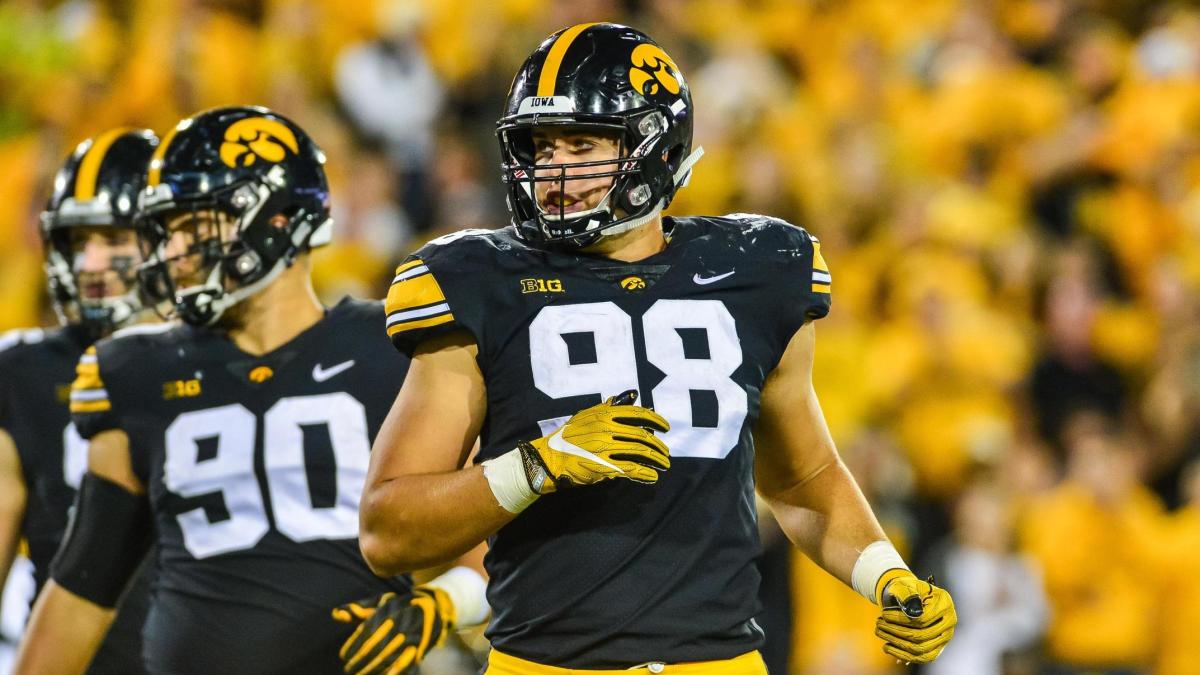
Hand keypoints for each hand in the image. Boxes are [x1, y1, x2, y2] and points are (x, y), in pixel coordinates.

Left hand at [332, 587, 453, 674]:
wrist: (435, 606)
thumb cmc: (400, 606)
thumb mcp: (380, 603)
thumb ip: (358, 610)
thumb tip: (335, 614)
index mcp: (387, 612)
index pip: (366, 632)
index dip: (353, 645)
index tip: (343, 656)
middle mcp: (398, 623)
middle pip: (375, 647)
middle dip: (359, 661)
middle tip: (349, 670)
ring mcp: (410, 635)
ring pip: (388, 656)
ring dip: (372, 669)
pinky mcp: (420, 646)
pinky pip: (405, 662)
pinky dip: (394, 671)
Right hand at [518, 389, 669, 493]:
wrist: (549, 458)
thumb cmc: (567, 437)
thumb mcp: (585, 415)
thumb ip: (606, 408)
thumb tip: (627, 397)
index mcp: (603, 414)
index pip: (637, 413)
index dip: (655, 420)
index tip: (665, 427)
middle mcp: (606, 429)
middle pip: (641, 435)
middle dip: (658, 445)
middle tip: (666, 452)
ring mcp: (605, 448)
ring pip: (639, 451)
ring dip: (656, 459)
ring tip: (664, 464)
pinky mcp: (603, 466)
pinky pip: (631, 468)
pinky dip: (645, 473)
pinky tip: (653, 476)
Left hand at [875, 573, 956, 663]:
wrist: (909, 598)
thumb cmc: (906, 590)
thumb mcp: (904, 585)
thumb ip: (906, 594)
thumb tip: (911, 609)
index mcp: (944, 603)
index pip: (923, 619)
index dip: (901, 619)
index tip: (884, 614)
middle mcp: (949, 621)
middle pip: (922, 635)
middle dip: (896, 631)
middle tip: (878, 624)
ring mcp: (945, 637)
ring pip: (920, 648)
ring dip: (896, 642)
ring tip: (879, 632)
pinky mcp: (937, 649)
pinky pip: (921, 658)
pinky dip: (901, 654)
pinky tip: (886, 646)